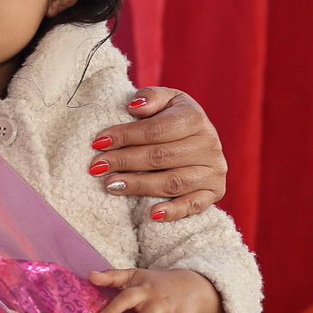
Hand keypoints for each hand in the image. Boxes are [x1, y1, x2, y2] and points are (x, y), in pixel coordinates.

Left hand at [87, 88, 226, 221]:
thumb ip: (151, 97)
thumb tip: (134, 106)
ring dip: (139, 185)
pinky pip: (194, 205)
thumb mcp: (166, 99)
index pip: (156, 130)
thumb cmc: (174, 118)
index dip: (125, 136)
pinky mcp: (215, 192)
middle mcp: (209, 144)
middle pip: (160, 157)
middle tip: (97, 166)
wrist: (200, 139)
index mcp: (196, 118)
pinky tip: (152, 214)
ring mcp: (214, 170)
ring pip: (172, 182)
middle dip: (124, 161)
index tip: (99, 142)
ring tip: (111, 185)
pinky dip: (174, 211)